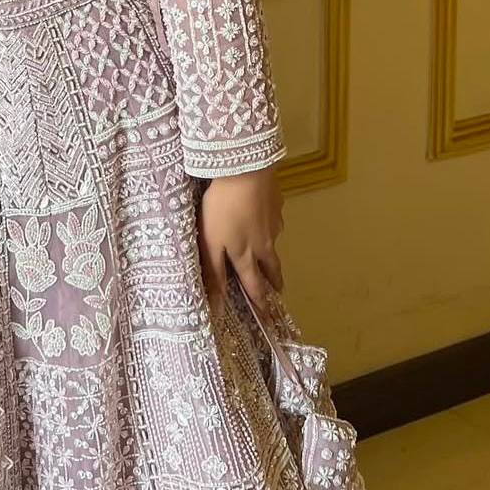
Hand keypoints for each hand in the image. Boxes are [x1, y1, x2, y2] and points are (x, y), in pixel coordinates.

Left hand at [195, 166, 284, 320]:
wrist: (246, 171)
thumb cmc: (223, 208)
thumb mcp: (211, 242)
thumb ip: (213, 272)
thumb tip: (217, 305)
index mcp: (245, 255)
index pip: (254, 285)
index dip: (260, 303)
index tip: (267, 318)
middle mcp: (264, 243)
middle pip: (272, 268)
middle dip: (274, 283)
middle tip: (277, 291)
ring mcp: (273, 223)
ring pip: (273, 244)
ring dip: (273, 255)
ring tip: (270, 256)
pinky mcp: (276, 204)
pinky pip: (273, 220)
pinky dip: (269, 225)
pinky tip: (262, 215)